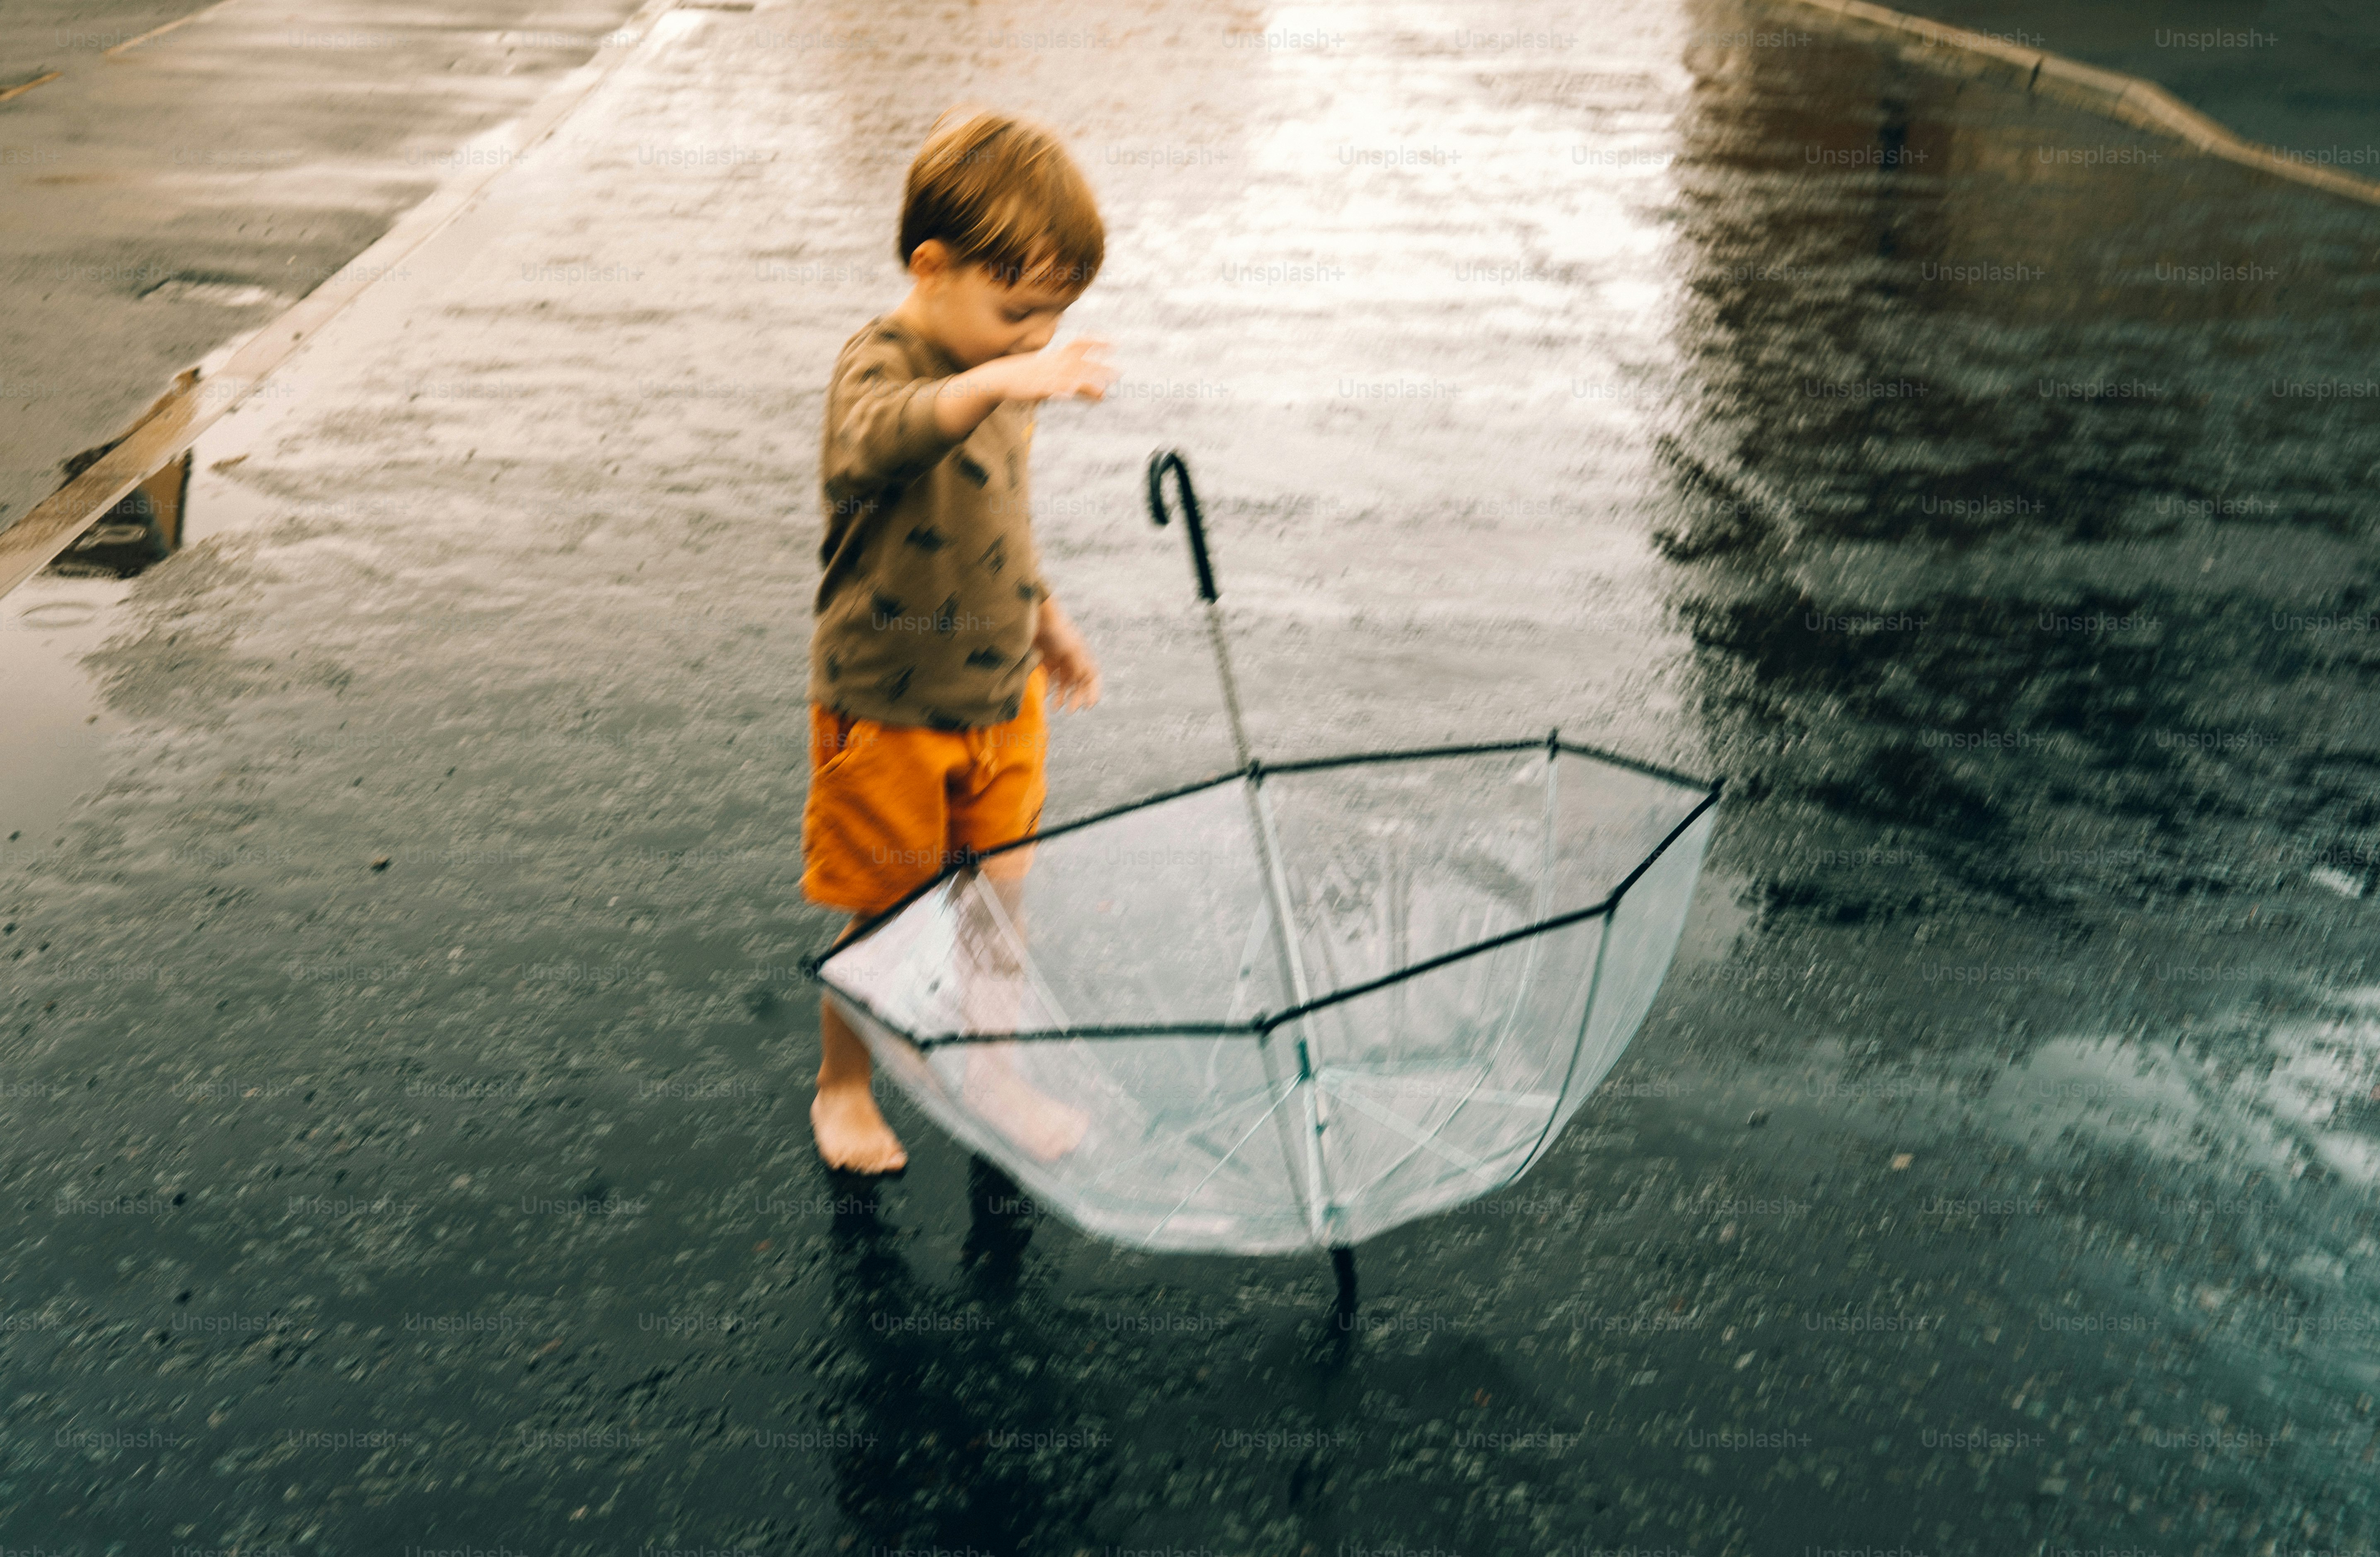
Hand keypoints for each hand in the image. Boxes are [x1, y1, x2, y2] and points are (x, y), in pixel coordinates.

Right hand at [969, 337, 1116, 405]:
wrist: (1000, 377)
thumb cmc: (1029, 376)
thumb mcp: (1052, 374)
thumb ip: (1076, 383)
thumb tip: (1102, 391)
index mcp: (1057, 357)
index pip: (1079, 344)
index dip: (1096, 341)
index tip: (1114, 343)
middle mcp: (1054, 364)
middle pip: (1081, 364)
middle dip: (1099, 368)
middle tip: (1120, 372)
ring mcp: (1046, 376)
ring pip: (1069, 378)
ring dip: (1085, 383)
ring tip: (1102, 392)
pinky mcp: (1036, 388)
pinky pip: (1049, 389)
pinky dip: (1059, 391)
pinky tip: (1068, 395)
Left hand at [1033, 598, 1100, 712]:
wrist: (1032, 615)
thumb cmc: (1055, 629)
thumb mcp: (1070, 648)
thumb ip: (1078, 666)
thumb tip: (1084, 683)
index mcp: (1081, 654)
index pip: (1092, 675)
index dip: (1092, 691)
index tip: (1089, 705)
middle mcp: (1071, 657)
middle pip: (1077, 681)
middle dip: (1075, 696)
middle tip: (1070, 710)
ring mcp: (1057, 658)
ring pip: (1062, 681)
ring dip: (1061, 695)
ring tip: (1055, 708)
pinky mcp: (1044, 659)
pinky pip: (1048, 677)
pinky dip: (1048, 687)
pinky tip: (1044, 696)